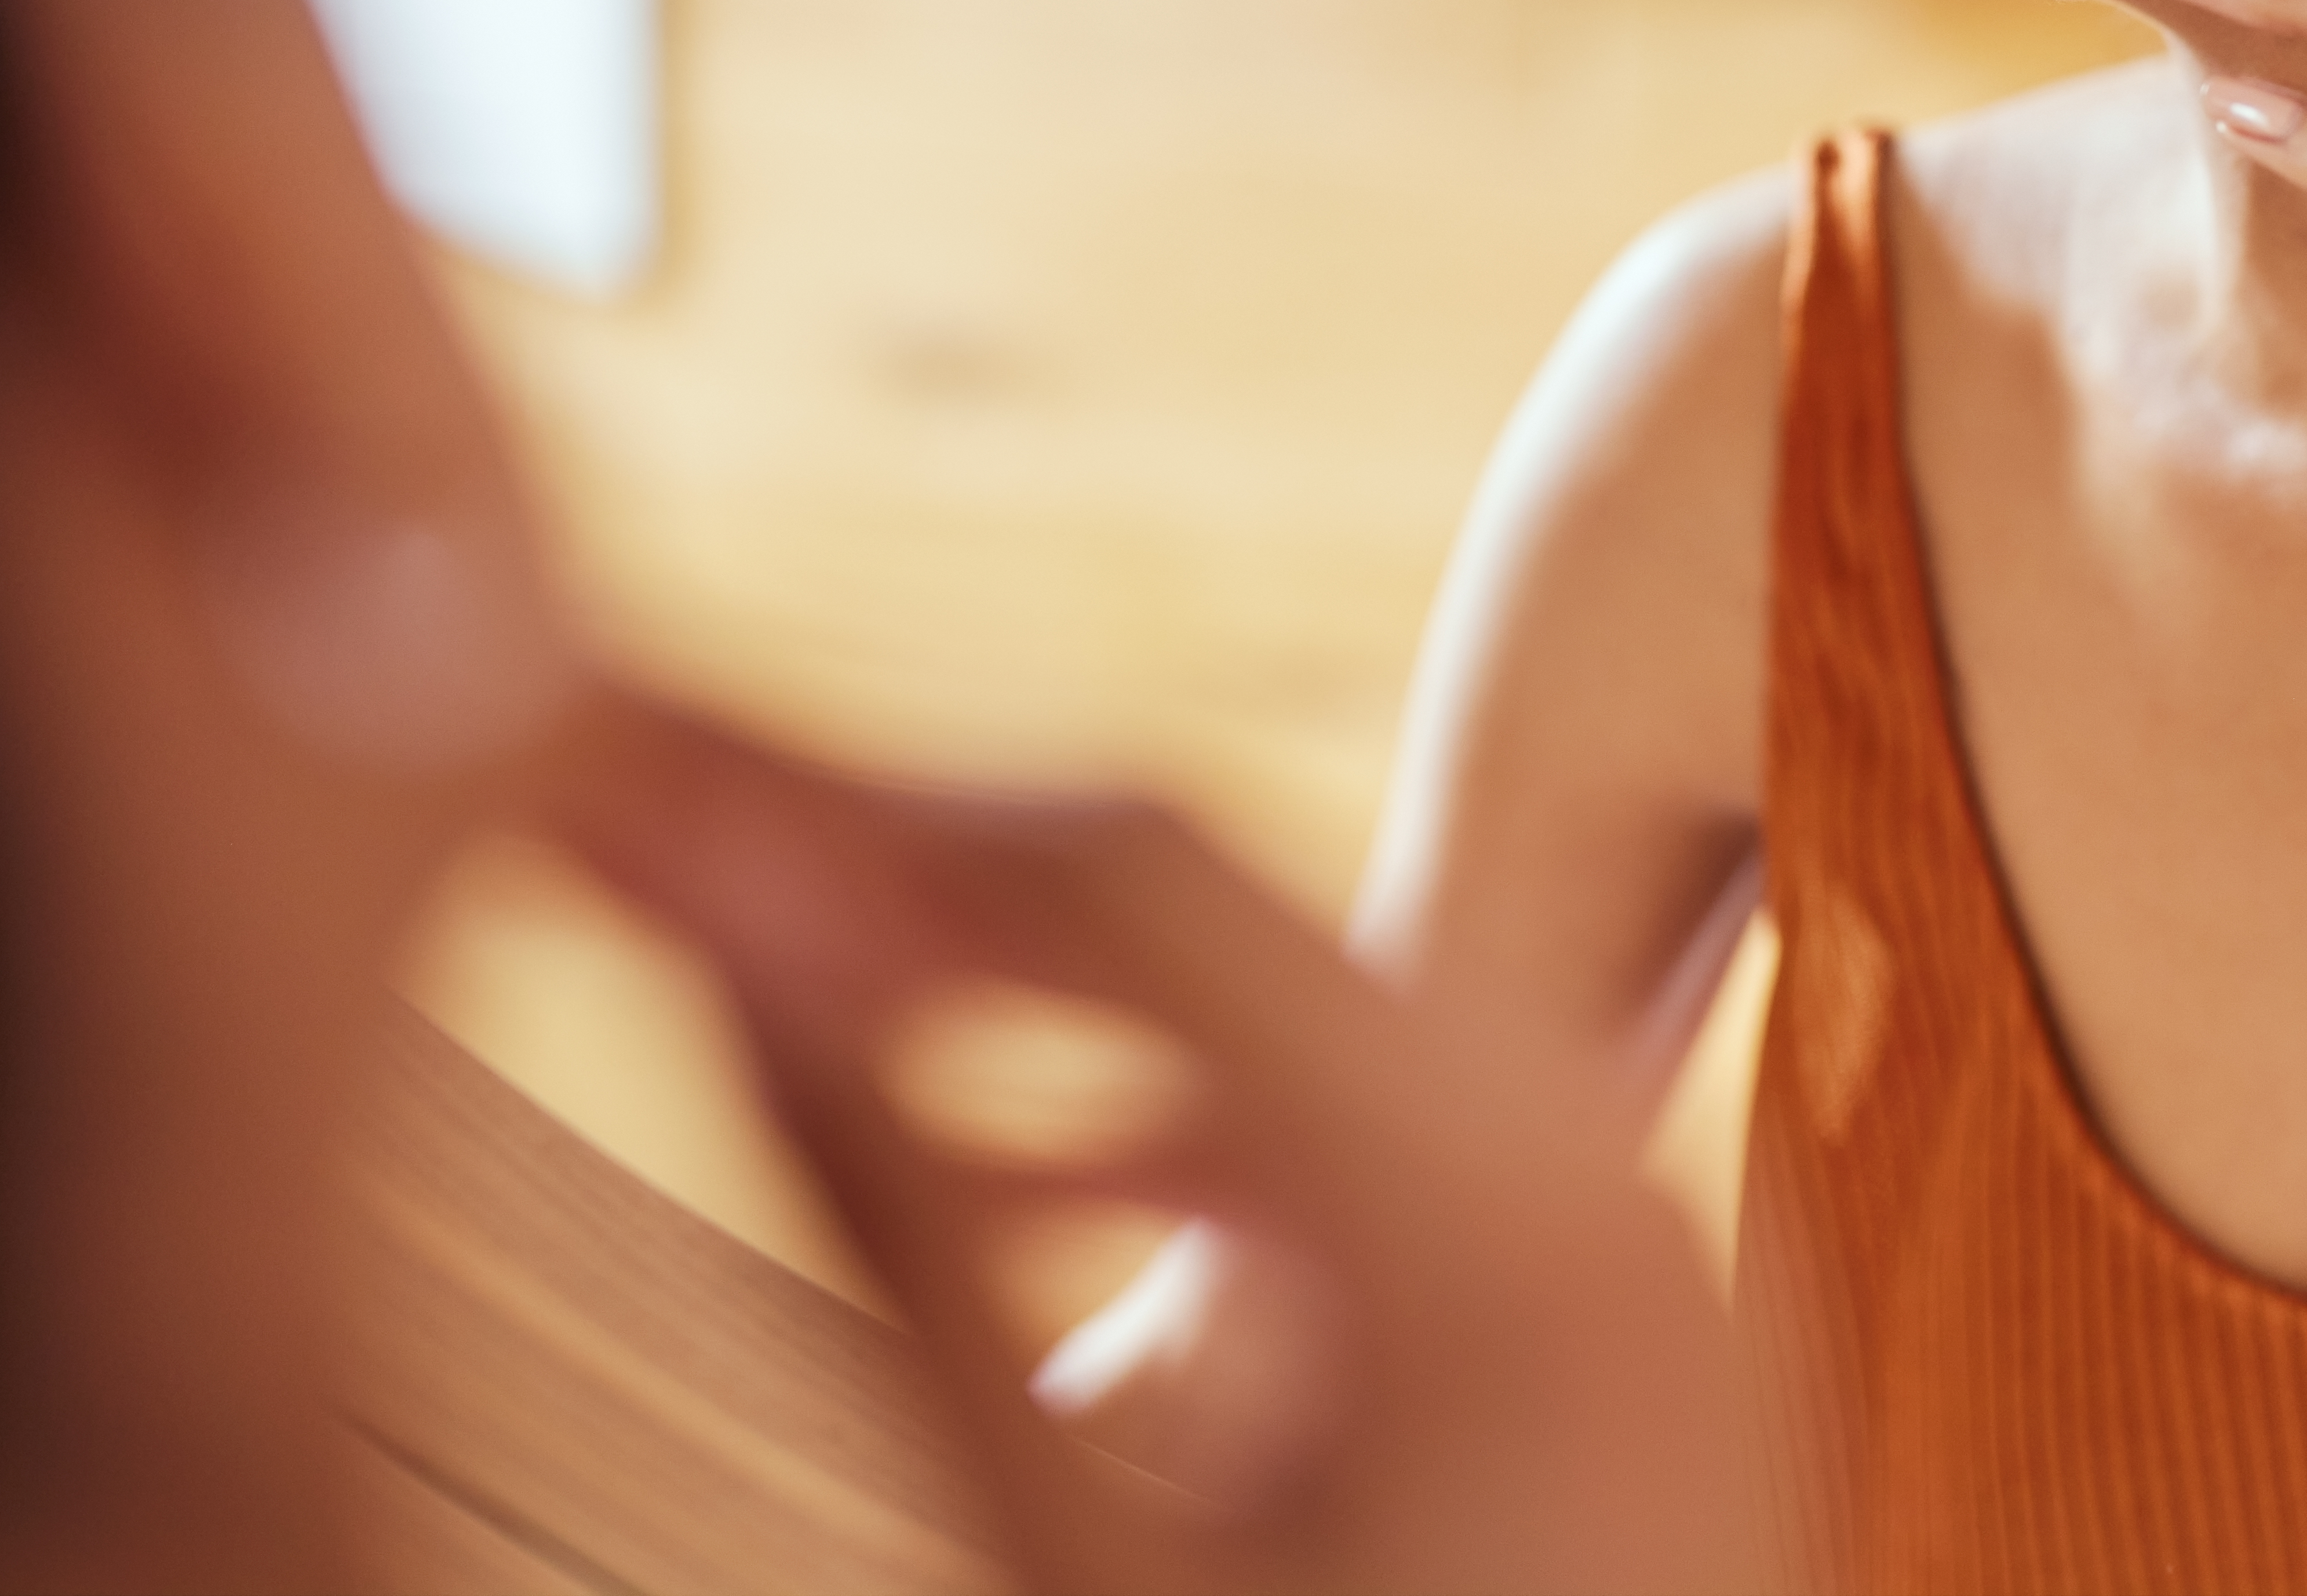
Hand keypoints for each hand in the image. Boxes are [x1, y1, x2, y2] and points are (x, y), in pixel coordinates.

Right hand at [550, 697, 1760, 1595]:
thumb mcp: (1069, 1550)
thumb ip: (897, 1211)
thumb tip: (709, 928)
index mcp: (1479, 1213)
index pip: (1121, 867)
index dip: (868, 806)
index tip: (663, 787)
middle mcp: (1604, 1171)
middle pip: (1221, 901)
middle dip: (946, 883)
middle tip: (705, 871)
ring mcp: (1643, 1244)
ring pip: (1299, 1015)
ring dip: (1058, 1007)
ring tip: (816, 1017)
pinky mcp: (1630, 1326)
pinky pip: (1395, 1152)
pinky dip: (1199, 1141)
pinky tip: (1023, 1178)